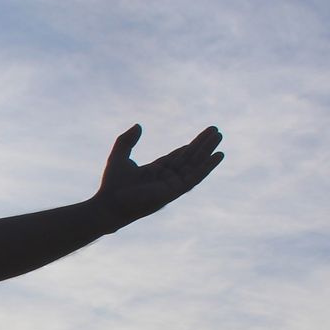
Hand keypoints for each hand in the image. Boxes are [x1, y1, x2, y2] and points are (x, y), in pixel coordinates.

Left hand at [93, 124, 223, 226]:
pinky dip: (207, 167)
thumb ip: (127, 140)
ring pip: (194, 165)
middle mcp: (166, 178)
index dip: (190, 146)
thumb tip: (139, 125)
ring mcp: (171, 185)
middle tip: (216, 131)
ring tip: (219, 136)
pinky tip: (218, 155)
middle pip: (189, 158)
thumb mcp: (119, 156)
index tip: (203, 136)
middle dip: (202, 145)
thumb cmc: (111, 185)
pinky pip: (195, 177)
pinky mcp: (175, 192)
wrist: (109, 204)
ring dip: (207, 151)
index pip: (176, 157)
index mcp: (154, 172)